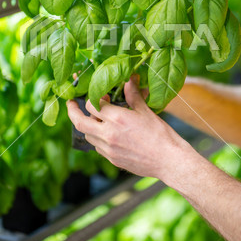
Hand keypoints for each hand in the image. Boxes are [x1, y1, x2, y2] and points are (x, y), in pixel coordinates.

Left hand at [67, 75, 191, 178]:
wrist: (169, 160)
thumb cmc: (160, 134)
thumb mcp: (145, 111)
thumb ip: (133, 95)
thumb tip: (129, 79)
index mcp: (117, 119)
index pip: (92, 104)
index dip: (94, 97)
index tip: (100, 95)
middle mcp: (108, 134)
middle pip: (80, 122)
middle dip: (73, 112)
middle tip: (71, 104)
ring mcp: (109, 149)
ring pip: (88, 135)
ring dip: (88, 125)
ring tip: (97, 119)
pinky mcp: (112, 160)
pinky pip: (97, 147)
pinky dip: (98, 138)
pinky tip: (108, 134)